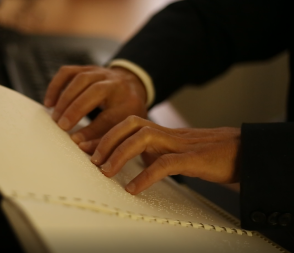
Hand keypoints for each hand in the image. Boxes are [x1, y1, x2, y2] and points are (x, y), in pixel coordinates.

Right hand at [43, 66, 147, 144]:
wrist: (129, 85)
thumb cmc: (123, 111)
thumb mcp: (121, 126)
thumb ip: (103, 138)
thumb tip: (81, 146)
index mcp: (126, 100)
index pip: (109, 115)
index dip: (91, 129)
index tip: (75, 140)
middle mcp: (113, 82)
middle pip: (94, 91)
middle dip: (75, 109)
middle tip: (61, 126)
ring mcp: (98, 72)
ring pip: (80, 79)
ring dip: (65, 98)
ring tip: (55, 117)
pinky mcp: (84, 68)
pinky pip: (67, 72)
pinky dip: (55, 86)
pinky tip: (49, 103)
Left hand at [83, 116, 240, 193]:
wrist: (241, 150)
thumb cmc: (204, 153)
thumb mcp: (171, 151)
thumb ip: (151, 153)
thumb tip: (130, 162)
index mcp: (159, 131)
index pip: (126, 125)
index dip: (103, 134)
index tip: (83, 146)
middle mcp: (166, 133)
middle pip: (130, 124)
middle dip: (106, 139)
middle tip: (92, 159)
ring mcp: (179, 143)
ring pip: (143, 137)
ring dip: (120, 153)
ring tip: (106, 171)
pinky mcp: (192, 158)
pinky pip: (165, 163)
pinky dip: (146, 175)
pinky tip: (134, 188)